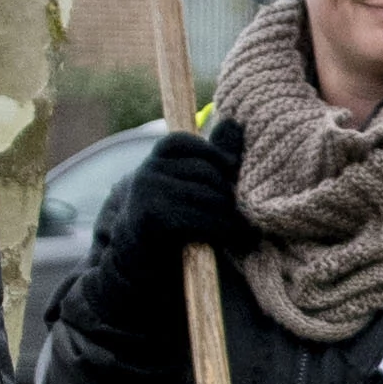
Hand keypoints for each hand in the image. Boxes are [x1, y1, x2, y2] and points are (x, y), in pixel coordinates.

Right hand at [103, 126, 249, 268]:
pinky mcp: (153, 217)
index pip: (188, 141)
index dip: (215, 155)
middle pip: (206, 171)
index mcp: (158, 156)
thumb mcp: (190, 182)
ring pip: (208, 196)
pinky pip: (200, 218)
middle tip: (242, 211)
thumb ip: (212, 157)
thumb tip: (234, 123)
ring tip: (242, 228)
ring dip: (230, 215)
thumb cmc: (174, 217)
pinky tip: (232, 237)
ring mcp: (147, 192)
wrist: (140, 261)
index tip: (232, 169)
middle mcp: (148, 170)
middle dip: (228, 193)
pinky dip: (221, 229)